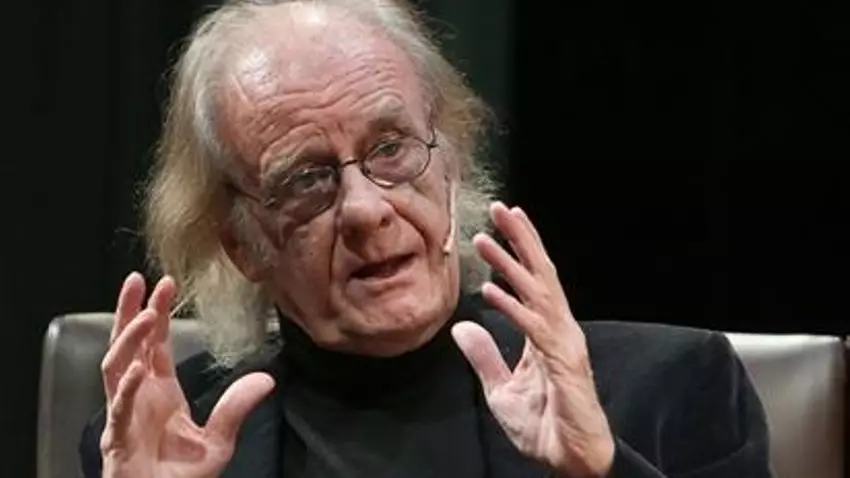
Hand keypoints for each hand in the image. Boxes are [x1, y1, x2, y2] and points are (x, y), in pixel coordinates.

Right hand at [99, 272, 274, 477]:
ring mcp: (125, 415)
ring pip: (115, 367)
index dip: (156, 313)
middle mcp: (138, 397)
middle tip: (138, 280)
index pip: (154, 344)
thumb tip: (267, 378)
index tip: (165, 284)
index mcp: (160, 392)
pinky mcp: (119, 440)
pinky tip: (138, 368)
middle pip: (127, 345)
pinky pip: (119, 409)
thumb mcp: (218, 440)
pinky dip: (127, 388)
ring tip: (144, 315)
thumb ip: (236, 408)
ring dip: (128, 340)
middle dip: (130, 312)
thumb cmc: (180, 477)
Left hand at [452, 203, 614, 477]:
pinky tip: (490, 290)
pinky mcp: (563, 363)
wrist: (570, 460)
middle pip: (541, 274)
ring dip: (511, 264)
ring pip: (538, 293)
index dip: (518, 252)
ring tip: (487, 237)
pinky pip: (534, 329)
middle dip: (521, 239)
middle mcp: (559, 330)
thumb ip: (484, 357)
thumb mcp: (500, 389)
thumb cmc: (543, 426)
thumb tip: (461, 328)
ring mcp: (564, 344)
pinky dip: (512, 307)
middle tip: (501, 208)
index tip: (499, 227)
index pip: (533, 282)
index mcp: (546, 332)